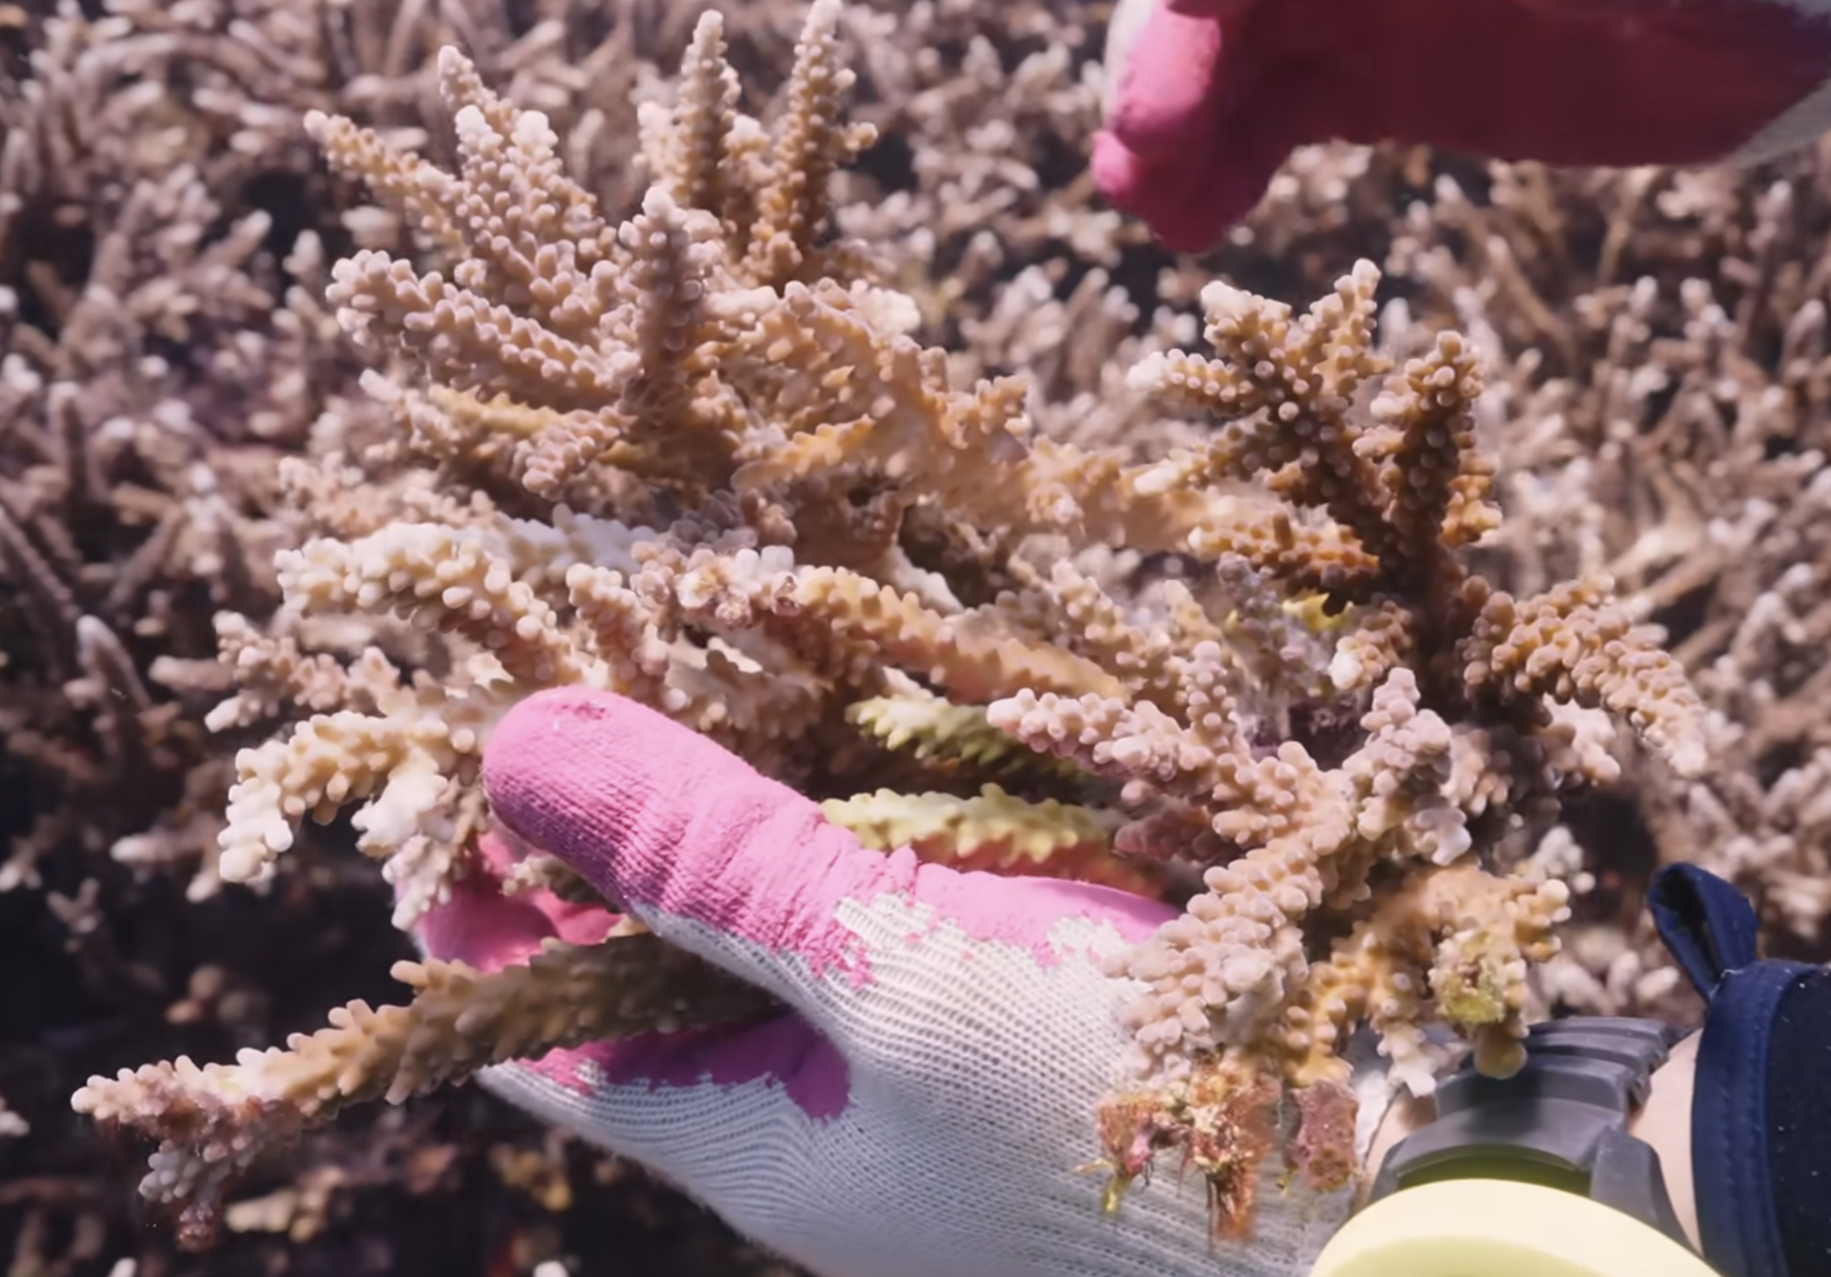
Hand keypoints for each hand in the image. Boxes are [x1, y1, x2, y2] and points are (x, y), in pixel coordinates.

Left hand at [417, 689, 1357, 1276]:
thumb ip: (715, 860)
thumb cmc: (1118, 1120)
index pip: (532, 1018)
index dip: (479, 884)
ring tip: (725, 631)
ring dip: (756, 779)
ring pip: (783, 900)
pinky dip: (877, 795)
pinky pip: (903, 887)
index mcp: (740, 1131)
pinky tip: (883, 702)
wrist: (1375, 1199)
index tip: (455, 740)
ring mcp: (916, 1052)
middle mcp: (811, 1102)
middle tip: (601, 634)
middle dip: (623, 804)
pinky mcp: (1014, 997)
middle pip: (655, 944)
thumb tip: (516, 748)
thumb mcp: (899, 975)